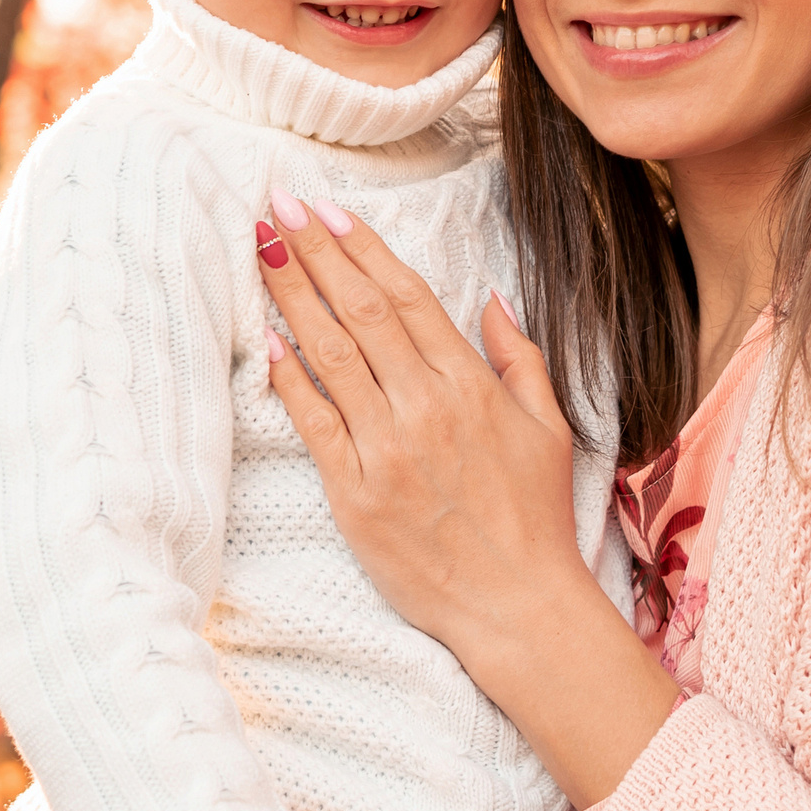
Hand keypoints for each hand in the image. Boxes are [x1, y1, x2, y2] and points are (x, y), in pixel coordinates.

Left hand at [255, 192, 680, 808]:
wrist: (518, 606)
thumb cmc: (535, 518)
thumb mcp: (549, 427)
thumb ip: (518, 357)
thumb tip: (490, 298)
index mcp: (471, 386)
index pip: (408, 297)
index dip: (363, 248)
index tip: (328, 209)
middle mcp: (425, 408)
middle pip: (362, 312)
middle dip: (316, 252)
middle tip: (277, 203)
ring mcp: (386, 450)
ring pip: (330, 355)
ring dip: (293, 296)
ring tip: (260, 249)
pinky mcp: (355, 494)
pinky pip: (314, 424)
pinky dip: (289, 380)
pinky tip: (268, 339)